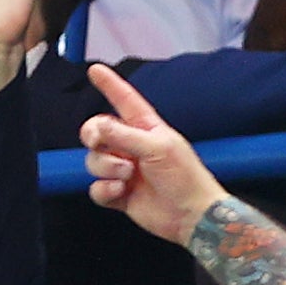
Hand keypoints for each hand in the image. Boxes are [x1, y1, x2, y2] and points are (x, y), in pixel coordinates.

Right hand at [82, 60, 232, 244]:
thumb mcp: (157, 148)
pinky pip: (96, 188)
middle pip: (96, 132)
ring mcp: (124, 171)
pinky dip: (104, 190)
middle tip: (100, 141)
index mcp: (146, 128)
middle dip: (94, 136)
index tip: (94, 69)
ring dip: (106, 167)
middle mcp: (132, 146)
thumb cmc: (185, 176)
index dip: (110, 85)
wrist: (191, 215)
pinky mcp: (119, 194)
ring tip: (128, 176)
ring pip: (94, 161)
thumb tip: (96, 127)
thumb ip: (124, 135)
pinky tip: (120, 192)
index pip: (124, 100)